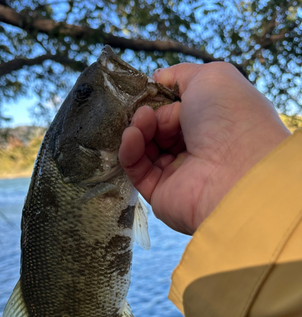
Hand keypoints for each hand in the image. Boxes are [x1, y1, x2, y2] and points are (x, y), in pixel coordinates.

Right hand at [119, 62, 289, 234]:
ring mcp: (178, 172)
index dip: (162, 99)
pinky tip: (132, 137)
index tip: (152, 91)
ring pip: (145, 148)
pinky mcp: (160, 193)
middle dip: (149, 114)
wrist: (236, 171)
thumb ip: (180, 74)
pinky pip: (137, 170)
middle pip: (159, 127)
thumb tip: (157, 78)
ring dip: (138, 129)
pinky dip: (130, 151)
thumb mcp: (211, 77)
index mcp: (213, 123)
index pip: (178, 108)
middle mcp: (197, 148)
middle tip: (148, 110)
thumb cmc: (230, 118)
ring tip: (142, 120)